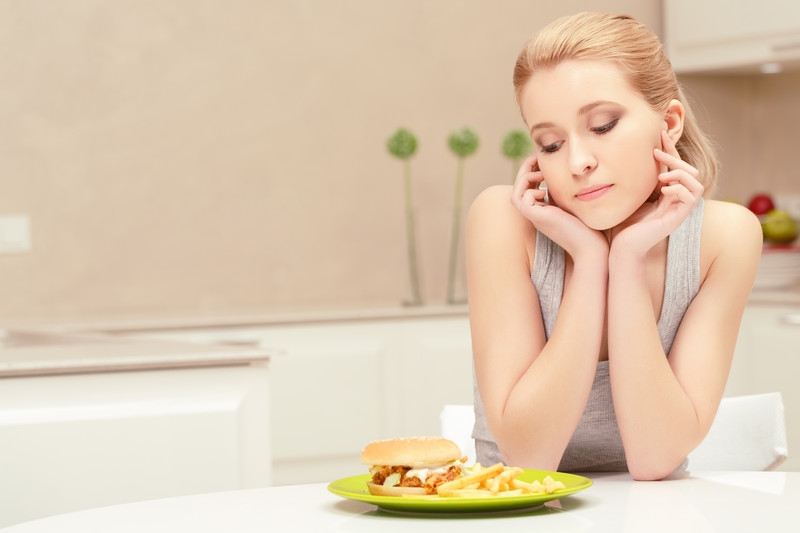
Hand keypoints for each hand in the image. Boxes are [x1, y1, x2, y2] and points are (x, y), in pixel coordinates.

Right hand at [511, 153, 607, 260]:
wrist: (591, 247)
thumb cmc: (589, 227)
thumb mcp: (574, 203)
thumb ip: (566, 191)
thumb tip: (567, 172)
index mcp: (543, 211)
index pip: (528, 188)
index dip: (532, 172)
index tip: (542, 160)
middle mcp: (536, 215)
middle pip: (518, 190)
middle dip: (525, 170)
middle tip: (536, 157)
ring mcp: (535, 218)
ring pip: (515, 195)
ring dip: (524, 178)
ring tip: (541, 173)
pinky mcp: (538, 219)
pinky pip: (522, 200)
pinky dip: (531, 190)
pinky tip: (545, 190)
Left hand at [611, 131, 703, 256]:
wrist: (622, 247)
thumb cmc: (623, 224)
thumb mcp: (632, 195)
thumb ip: (638, 179)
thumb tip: (630, 157)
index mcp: (667, 194)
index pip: (675, 166)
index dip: (670, 150)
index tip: (659, 134)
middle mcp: (676, 200)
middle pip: (690, 170)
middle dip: (675, 157)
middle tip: (655, 151)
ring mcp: (679, 209)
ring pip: (695, 181)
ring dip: (679, 172)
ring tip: (661, 175)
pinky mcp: (679, 218)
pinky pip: (692, 196)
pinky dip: (679, 187)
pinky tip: (663, 188)